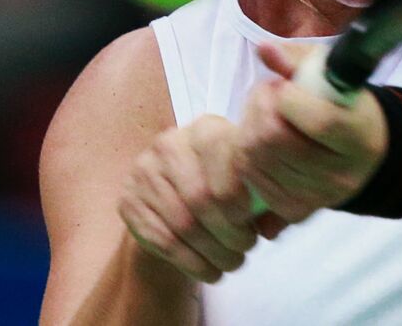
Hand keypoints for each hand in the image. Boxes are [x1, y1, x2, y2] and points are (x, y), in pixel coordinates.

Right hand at [118, 115, 261, 283]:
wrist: (170, 193)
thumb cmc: (220, 184)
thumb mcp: (243, 177)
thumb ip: (263, 194)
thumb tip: (272, 226)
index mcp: (206, 130)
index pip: (225, 164)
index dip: (241, 201)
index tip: (254, 225)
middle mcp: (170, 144)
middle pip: (202, 197)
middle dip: (229, 233)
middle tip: (246, 249)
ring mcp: (144, 173)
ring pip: (183, 223)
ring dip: (213, 252)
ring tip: (232, 263)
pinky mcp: (128, 202)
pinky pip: (163, 241)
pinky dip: (191, 263)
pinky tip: (210, 272)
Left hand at [237, 43, 388, 223]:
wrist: (365, 150)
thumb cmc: (344, 103)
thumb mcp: (330, 71)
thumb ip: (297, 59)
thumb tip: (264, 50)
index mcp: (360, 135)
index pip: (319, 121)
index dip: (289, 99)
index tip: (284, 85)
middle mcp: (342, 173)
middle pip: (276, 141)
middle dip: (258, 108)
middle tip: (266, 95)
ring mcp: (319, 196)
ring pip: (256, 160)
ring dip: (248, 129)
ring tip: (263, 114)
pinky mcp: (297, 210)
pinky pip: (252, 181)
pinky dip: (247, 156)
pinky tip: (260, 141)